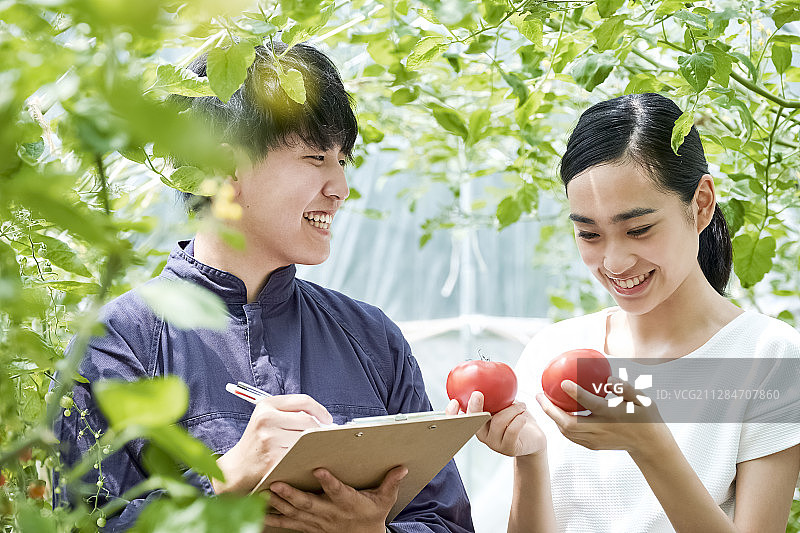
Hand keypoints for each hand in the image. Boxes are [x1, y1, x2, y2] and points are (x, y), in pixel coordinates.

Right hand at [212, 394, 332, 493]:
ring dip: (314, 445)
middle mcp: (266, 419)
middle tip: (323, 438)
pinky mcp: (273, 459)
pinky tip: (306, 460)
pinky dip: (307, 457)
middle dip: (319, 430)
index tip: (328, 420)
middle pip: (308, 421)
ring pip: (306, 439)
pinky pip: (300, 455)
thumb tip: (323, 419)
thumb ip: (290, 413)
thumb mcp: (266, 419)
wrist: (237, 468)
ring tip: (313, 448)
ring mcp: (269, 439)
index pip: (303, 401)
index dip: (320, 410)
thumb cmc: (257, 442)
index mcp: (266, 406)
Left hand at [263, 466, 407, 532]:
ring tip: (264, 493)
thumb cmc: (371, 515)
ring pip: (295, 513)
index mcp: (348, 502)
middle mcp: (330, 513)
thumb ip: (390, 482)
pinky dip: (274, 519)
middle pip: (309, 504)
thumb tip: (402, 467)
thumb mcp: (384, 500)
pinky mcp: (309, 526)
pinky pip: (289, 524)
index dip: (329, 482)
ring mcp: (317, 522)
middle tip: (278, 483)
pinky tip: (260, 512)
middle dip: (292, 495)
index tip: (319, 470)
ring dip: (279, 504)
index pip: (338, 491)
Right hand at [446, 391, 545, 456]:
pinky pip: (512, 430)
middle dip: (474, 407)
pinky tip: (523, 415)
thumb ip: (494, 397)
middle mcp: (483, 435)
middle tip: (478, 394)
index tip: (454, 401)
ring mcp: (495, 443)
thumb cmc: (516, 419)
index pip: (458, 421)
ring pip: (498, 422)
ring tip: (521, 405)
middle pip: (474, 422)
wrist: (533, 439)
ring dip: (512, 409)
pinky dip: (519, 419)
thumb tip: (488, 377)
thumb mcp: (503, 406)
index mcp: (478, 424)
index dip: (451, 414)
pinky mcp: (508, 448)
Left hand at [537, 377, 668, 454]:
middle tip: (539, 395)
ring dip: (552, 417)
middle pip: (569, 423)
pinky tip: (555, 414)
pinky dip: (561, 425)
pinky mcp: (593, 446)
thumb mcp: (642, 398)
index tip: (563, 382)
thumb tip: (608, 379)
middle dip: (550, 410)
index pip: (590, 403)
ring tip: (543, 402)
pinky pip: (571, 436)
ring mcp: (596, 440)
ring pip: (567, 431)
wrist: (650, 445)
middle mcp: (602, 429)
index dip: (576, 393)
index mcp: (613, 415)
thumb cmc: (645, 415)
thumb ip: (624, 387)